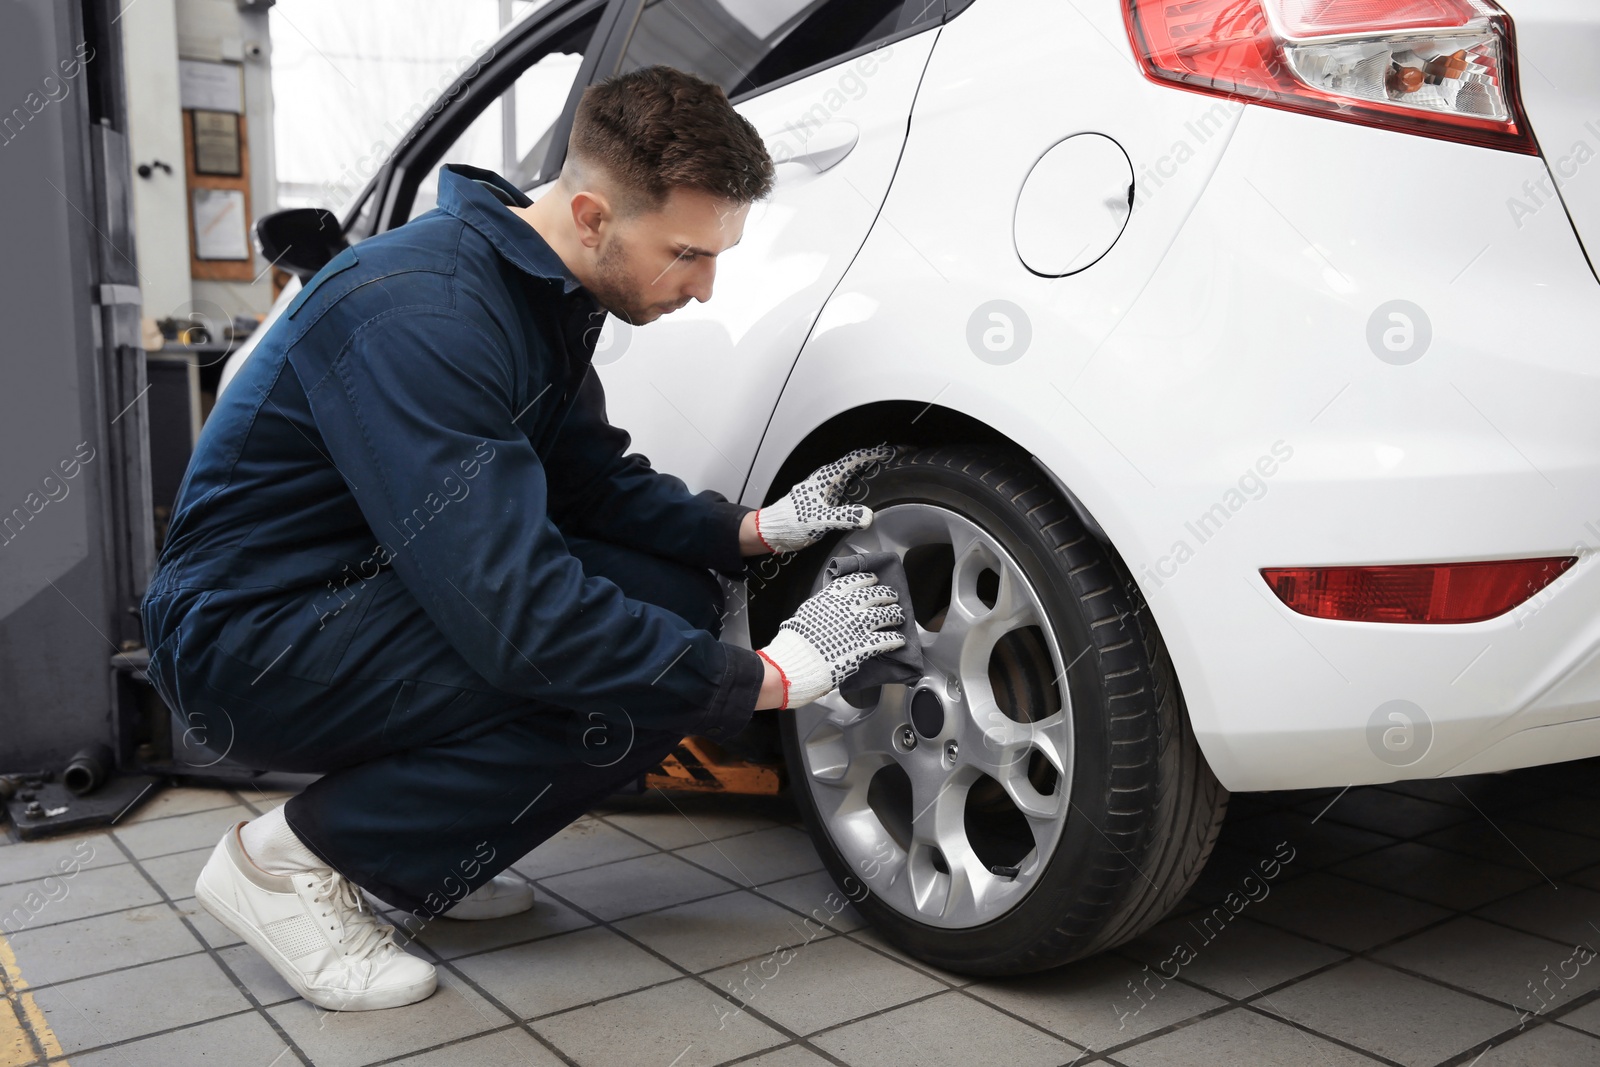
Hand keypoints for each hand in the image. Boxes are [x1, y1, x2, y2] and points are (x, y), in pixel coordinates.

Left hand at [751, 444, 892, 553]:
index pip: (853, 460)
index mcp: (824, 479)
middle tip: (891, 457)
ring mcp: (823, 491)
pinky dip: (856, 486)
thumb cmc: (789, 522)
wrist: (771, 531)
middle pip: (852, 464)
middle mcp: (824, 482)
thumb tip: (867, 516)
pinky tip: (861, 493)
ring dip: (864, 472)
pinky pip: (843, 489)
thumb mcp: (820, 520)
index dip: (873, 454)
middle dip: (872, 460)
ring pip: (848, 476)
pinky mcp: (822, 501)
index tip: (890, 451)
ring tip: (882, 470)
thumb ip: (844, 517)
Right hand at [757, 572, 904, 708]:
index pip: (854, 581)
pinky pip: (885, 640)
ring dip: (894, 614)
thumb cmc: (794, 643)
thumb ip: (821, 607)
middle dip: (886, 594)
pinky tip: (899, 640)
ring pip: (884, 615)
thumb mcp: (805, 614)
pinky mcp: (862, 647)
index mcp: (830, 599)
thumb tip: (826, 606)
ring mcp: (856, 628)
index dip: (867, 579)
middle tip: (892, 595)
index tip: (873, 579)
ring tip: (899, 616)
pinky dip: (894, 639)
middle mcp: (846, 609)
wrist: (793, 663)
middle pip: (874, 595)